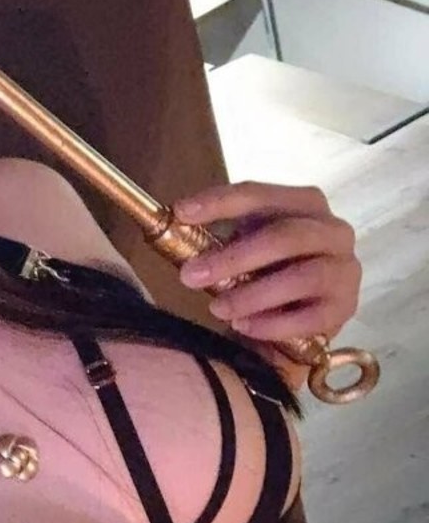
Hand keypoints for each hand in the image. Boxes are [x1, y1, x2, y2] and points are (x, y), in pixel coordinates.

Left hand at [172, 181, 361, 343]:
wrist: (289, 324)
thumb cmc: (262, 275)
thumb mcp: (241, 249)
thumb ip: (218, 237)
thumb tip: (176, 224)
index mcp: (304, 204)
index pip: (260, 194)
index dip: (219, 201)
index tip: (181, 212)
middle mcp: (333, 231)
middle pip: (284, 236)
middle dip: (233, 257)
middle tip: (191, 276)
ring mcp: (345, 270)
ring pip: (302, 276)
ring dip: (253, 294)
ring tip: (217, 308)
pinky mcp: (346, 308)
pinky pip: (310, 317)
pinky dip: (272, 324)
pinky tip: (244, 328)